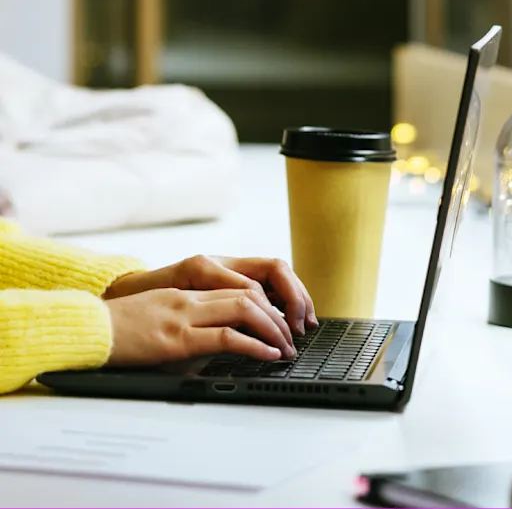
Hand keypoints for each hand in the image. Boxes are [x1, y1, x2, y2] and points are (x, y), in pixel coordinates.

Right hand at [105, 288, 298, 365]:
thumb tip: (218, 341)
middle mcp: (192, 298)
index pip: (242, 287)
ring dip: (273, 329)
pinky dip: (254, 345)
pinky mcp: (176, 339)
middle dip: (279, 315)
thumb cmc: (119, 328)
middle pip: (251, 295)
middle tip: (293, 336)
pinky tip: (267, 355)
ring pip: (246, 310)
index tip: (283, 320)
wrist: (86, 329)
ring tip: (286, 348)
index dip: (269, 303)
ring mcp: (185, 316)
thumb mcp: (160, 314)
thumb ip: (190, 318)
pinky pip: (226, 337)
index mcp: (189, 291)